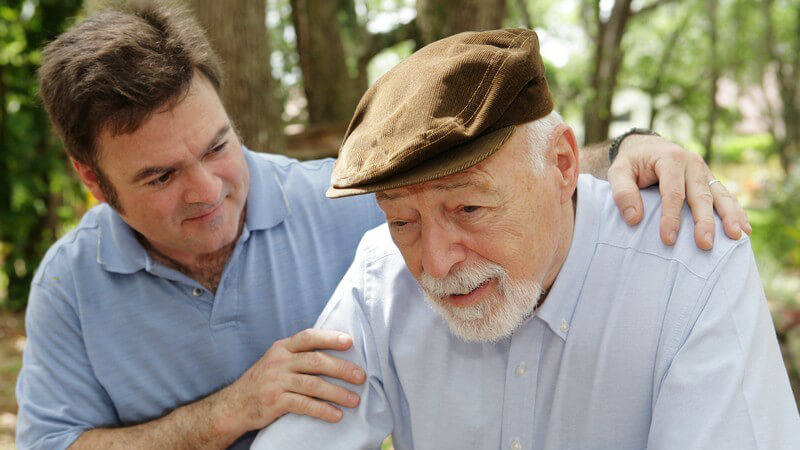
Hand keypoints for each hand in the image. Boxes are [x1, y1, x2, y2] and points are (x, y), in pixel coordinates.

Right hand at [216, 329, 364, 435]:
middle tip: (360, 377)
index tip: (349, 342)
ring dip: (337, 393)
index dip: (329, 338)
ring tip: (354, 400)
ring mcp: (276, 381)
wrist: (234, 405)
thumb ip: (300, 355)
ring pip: (313, 384)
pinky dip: (322, 410)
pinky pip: (304, 404)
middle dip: (341, 368)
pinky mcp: (275, 402)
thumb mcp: (278, 360)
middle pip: (316, 361)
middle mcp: (280, 361)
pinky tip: (336, 415)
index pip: (308, 337)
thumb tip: (336, 354)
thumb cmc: (264, 381)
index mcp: (282, 347)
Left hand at [608, 134, 750, 249]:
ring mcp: (704, 172)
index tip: (668, 239)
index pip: (672, 193)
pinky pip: (725, 196)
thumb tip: (634, 219)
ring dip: (729, 217)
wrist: (646, 147)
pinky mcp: (709, 180)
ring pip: (719, 195)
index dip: (671, 217)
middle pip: (700, 196)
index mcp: (670, 159)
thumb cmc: (631, 163)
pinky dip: (736, 212)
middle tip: (705, 244)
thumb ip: (622, 192)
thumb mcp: (618, 172)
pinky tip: (744, 229)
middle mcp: (692, 164)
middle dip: (704, 222)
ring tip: (736, 236)